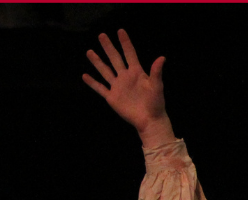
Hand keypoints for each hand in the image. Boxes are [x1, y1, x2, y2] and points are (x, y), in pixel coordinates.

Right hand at [80, 29, 172, 144]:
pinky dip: (92, 82)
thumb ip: (156, 72)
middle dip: (108, 47)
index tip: (120, 31)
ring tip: (89, 51)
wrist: (149, 120)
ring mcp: (117, 86)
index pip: (129, 54)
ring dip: (97, 61)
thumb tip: (162, 58)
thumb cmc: (156, 103)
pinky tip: (85, 76)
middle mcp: (125, 77)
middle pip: (115, 58)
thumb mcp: (157, 86)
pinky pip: (100, 88)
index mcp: (136, 72)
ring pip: (105, 71)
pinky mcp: (112, 97)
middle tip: (102, 35)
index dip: (125, 43)